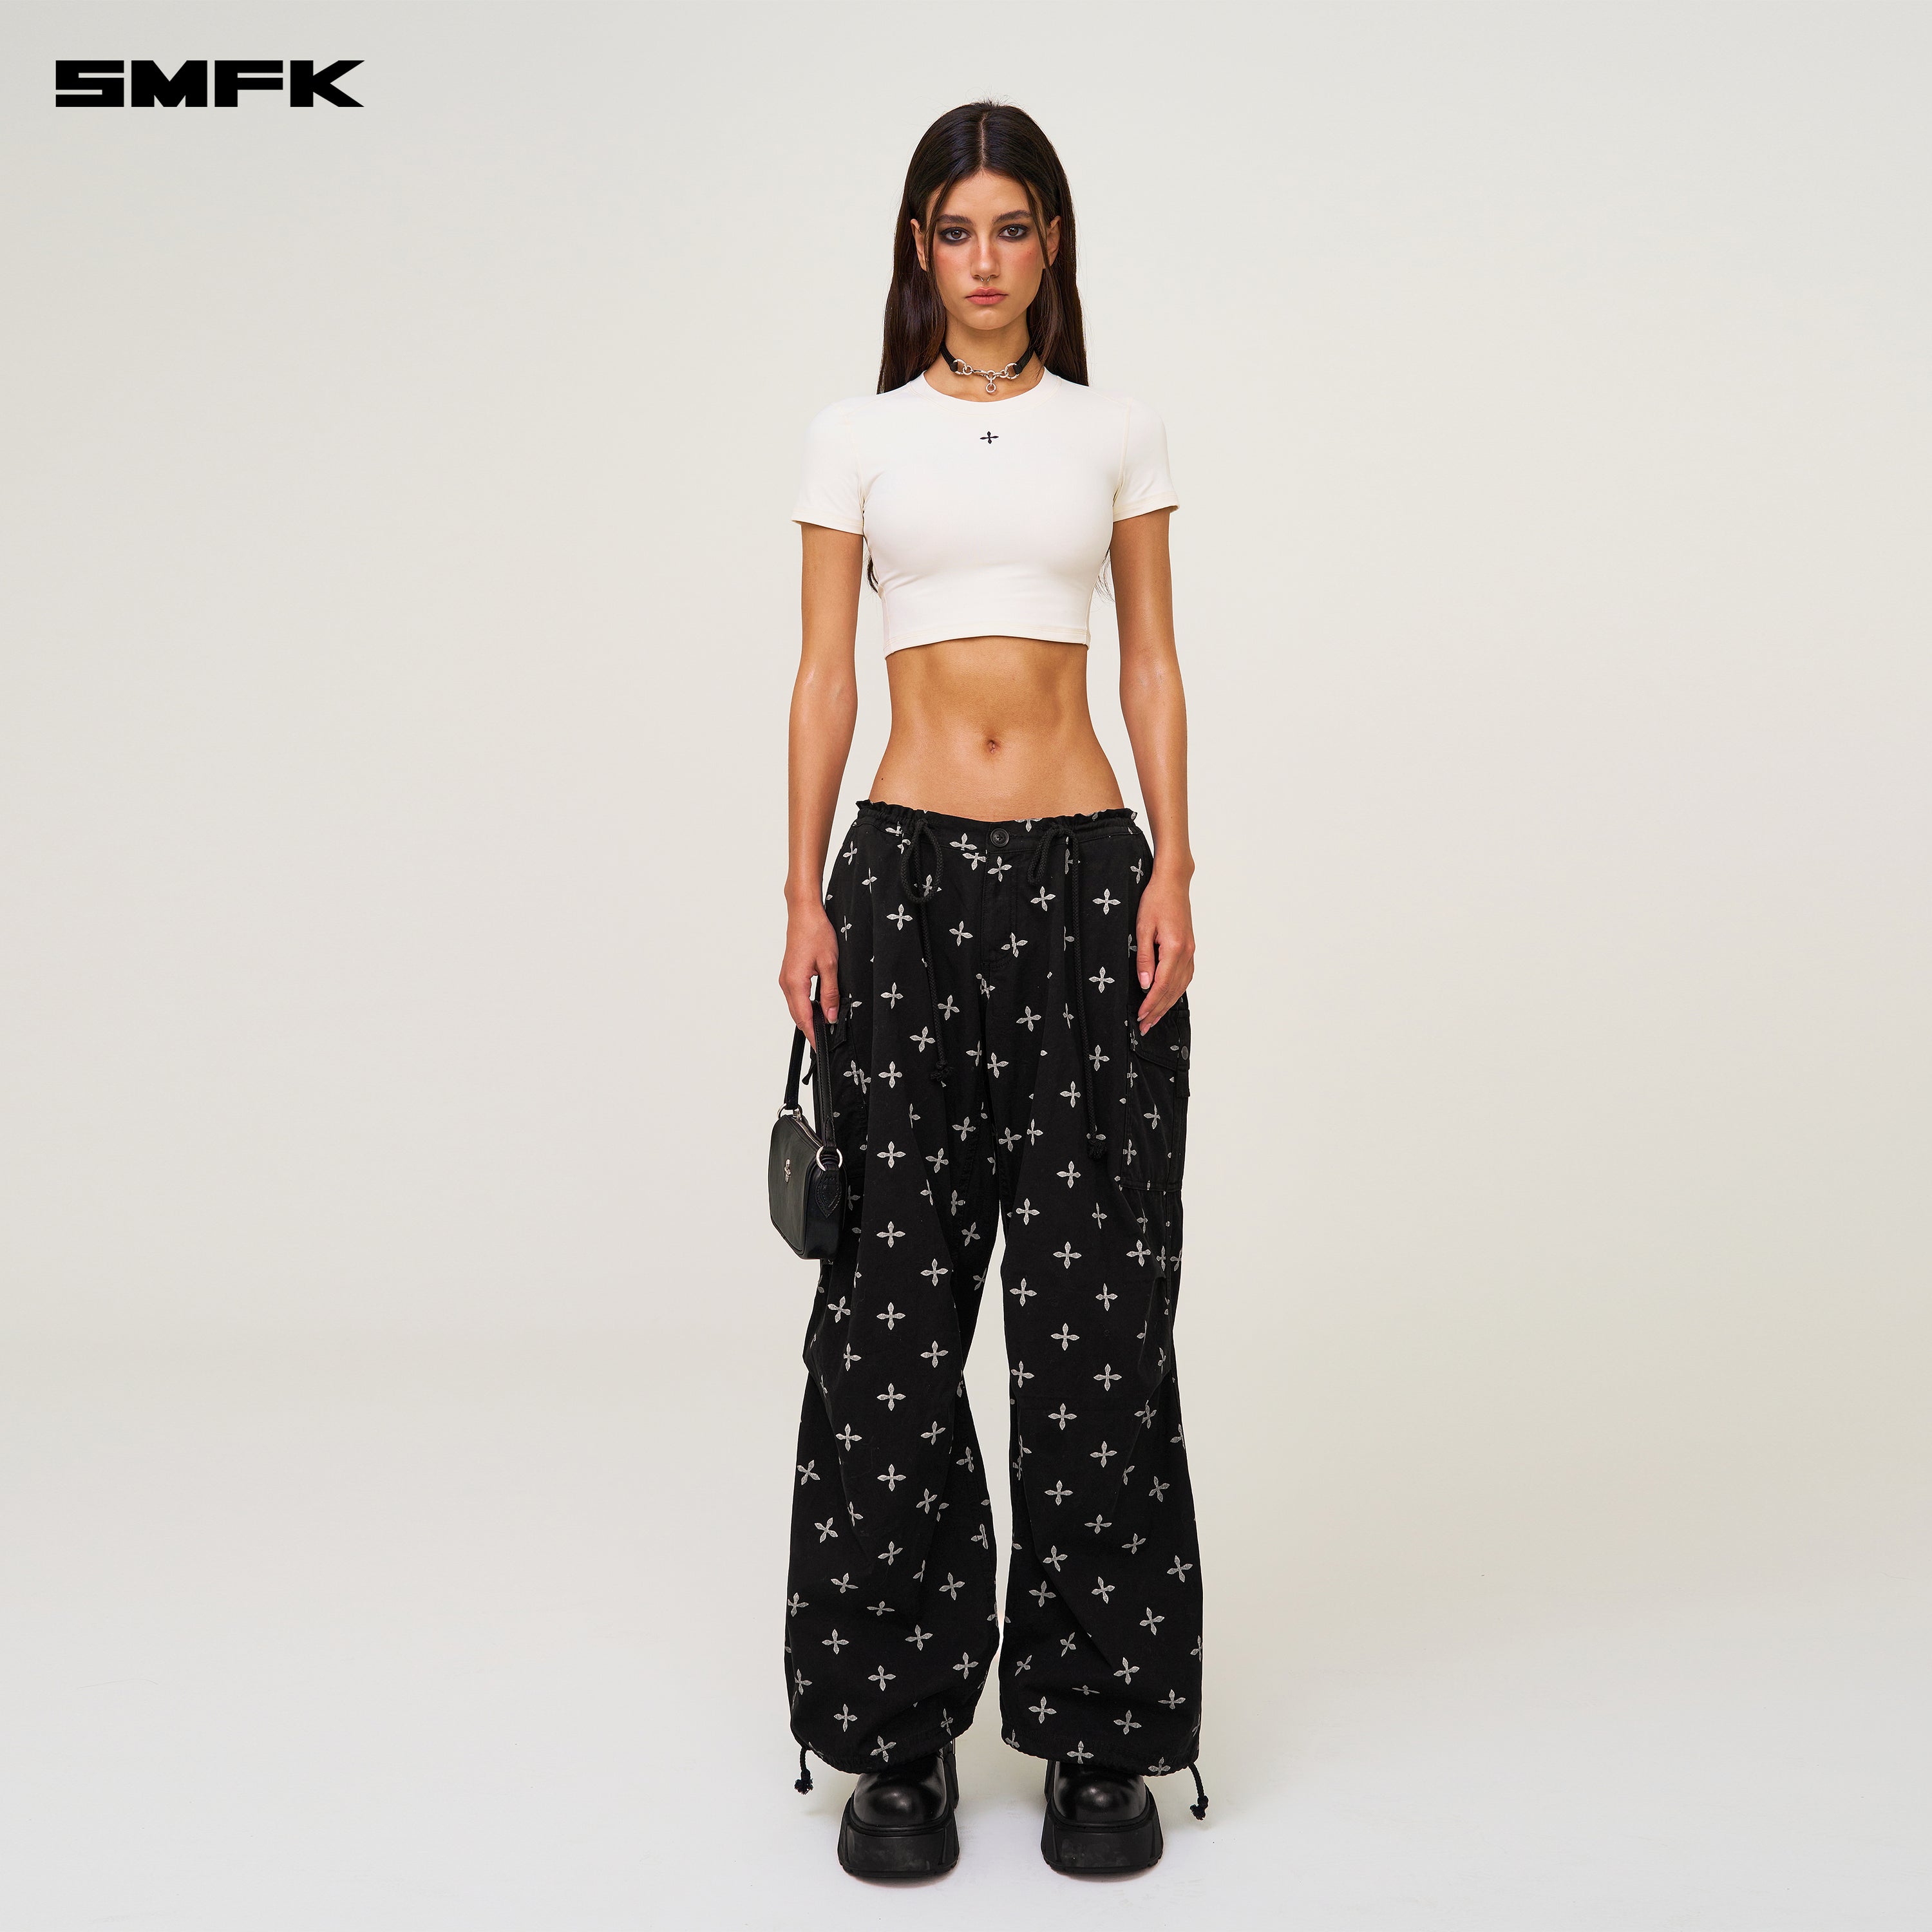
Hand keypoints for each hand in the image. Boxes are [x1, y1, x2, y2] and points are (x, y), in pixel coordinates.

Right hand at [780, 898, 840, 1032]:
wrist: (804, 913)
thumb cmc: (816, 932)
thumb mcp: (830, 964)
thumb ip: (830, 993)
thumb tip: (830, 1016)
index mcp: (795, 983)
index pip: (804, 1018)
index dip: (814, 1035)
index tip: (822, 1048)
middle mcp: (786, 983)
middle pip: (798, 1016)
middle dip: (811, 1030)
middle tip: (826, 1041)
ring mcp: (786, 979)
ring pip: (796, 1007)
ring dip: (809, 1018)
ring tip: (825, 1027)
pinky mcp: (789, 974)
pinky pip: (796, 997)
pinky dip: (806, 1006)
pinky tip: (818, 1007)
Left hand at [1134, 870, 1194, 1032]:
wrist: (1173, 883)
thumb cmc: (1155, 900)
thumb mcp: (1143, 928)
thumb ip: (1144, 958)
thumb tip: (1144, 984)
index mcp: (1174, 948)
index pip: (1162, 985)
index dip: (1150, 1003)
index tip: (1140, 1016)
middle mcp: (1187, 953)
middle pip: (1173, 990)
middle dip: (1158, 1011)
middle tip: (1145, 1027)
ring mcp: (1191, 951)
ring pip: (1181, 986)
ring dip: (1167, 1004)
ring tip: (1154, 1018)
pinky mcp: (1190, 949)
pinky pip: (1185, 977)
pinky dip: (1176, 991)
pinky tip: (1168, 998)